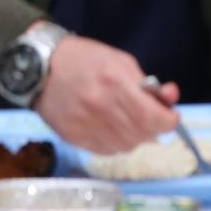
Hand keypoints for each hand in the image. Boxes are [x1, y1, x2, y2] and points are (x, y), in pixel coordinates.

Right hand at [33, 34, 177, 154]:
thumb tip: (170, 99)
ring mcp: (86, 125)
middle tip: (151, 118)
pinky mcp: (74, 138)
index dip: (169, 121)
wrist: (39, 68)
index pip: (153, 117)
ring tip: (129, 122)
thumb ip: (146, 83)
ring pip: (127, 146)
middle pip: (142, 135)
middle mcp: (101, 107)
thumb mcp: (119, 61)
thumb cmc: (83, 59)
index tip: (171, 117)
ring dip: (135, 137)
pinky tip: (112, 129)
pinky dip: (116, 144)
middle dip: (153, 128)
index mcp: (115, 83)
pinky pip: (107, 151)